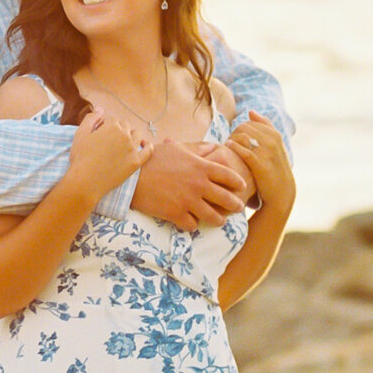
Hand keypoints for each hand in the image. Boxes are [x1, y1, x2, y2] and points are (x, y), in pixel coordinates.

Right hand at [66, 109, 152, 194]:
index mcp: (112, 127)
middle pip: (125, 126)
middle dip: (118, 129)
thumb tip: (100, 109)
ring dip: (131, 135)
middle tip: (108, 140)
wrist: (86, 181)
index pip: (113, 120)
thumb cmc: (81, 157)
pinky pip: (148, 150)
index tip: (100, 134)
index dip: (106, 126)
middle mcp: (125, 135)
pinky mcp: (136, 162)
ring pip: (137, 135)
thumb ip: (91, 118)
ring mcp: (133, 149)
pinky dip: (147, 145)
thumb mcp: (81, 133)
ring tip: (122, 143)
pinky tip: (143, 145)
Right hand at [129, 138, 250, 231]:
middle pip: (227, 199)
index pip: (229, 176)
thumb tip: (213, 146)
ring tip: (219, 221)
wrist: (131, 175)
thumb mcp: (176, 149)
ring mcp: (188, 201)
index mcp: (201, 167)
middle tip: (237, 208)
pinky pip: (193, 225)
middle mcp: (198, 185)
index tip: (241, 187)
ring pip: (214, 217)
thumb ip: (197, 149)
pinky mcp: (176, 214)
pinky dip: (193, 225)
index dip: (238, 183)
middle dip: (236, 205)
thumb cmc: (152, 158)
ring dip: (218, 220)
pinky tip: (192, 222)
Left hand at [228, 112, 294, 219]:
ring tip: (227, 149)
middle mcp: (273, 141)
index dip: (238, 130)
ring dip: (231, 141)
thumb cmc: (274, 167)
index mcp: (275, 135)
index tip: (235, 140)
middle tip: (228, 145)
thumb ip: (264, 126)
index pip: (250, 123)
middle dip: (233, 135)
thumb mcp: (274, 145)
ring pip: (242, 136)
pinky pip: (244, 151)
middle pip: (243, 128)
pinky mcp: (261, 165)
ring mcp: (268, 152)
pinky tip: (228, 149)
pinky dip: (234, 148)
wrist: (281, 192)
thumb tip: (251, 111)